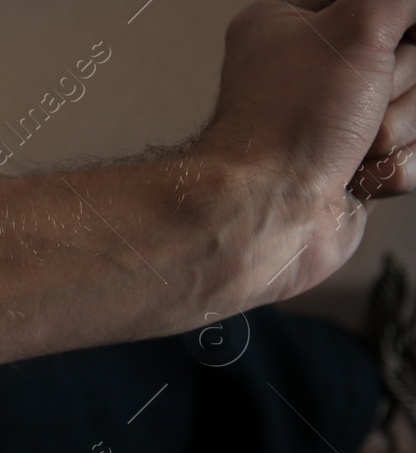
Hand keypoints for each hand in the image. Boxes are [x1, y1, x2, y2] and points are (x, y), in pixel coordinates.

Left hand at [198, 0, 415, 292]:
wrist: (268, 214)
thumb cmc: (289, 124)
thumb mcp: (356, 25)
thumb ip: (395, 0)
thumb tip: (404, 7)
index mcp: (294, 23)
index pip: (382, 7)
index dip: (399, 26)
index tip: (393, 42)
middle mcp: (312, 70)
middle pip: (408, 56)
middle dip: (398, 83)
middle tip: (360, 100)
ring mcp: (336, 121)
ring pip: (415, 107)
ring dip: (394, 129)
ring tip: (352, 145)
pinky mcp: (355, 165)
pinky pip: (408, 154)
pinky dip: (390, 167)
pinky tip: (353, 175)